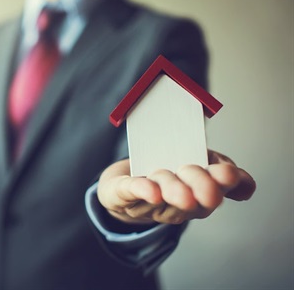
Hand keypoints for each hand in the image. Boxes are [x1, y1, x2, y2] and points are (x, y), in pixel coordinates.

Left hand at [97, 150, 255, 224]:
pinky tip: (151, 191)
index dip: (224, 184)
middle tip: (204, 182)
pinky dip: (142, 190)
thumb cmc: (161, 169)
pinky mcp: (122, 194)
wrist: (120, 185)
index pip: (214, 193)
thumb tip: (245, 182)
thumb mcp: (194, 160)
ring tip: (174, 185)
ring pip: (163, 195)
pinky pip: (132, 192)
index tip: (229, 174)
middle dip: (200, 187)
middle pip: (192, 202)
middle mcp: (175, 204)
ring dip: (170, 188)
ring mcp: (148, 202)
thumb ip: (218, 163)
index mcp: (196, 194)